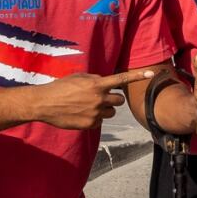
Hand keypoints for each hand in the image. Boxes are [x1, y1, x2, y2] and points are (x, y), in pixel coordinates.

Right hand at [30, 67, 153, 130]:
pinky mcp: (90, 124)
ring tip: (87, 106)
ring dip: (104, 110)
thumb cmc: (60, 87)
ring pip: (111, 112)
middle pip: (119, 101)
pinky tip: (81, 114)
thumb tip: (105, 82)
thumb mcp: (78, 77)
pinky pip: (100, 122)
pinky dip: (94, 119)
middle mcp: (99, 98)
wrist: (44, 104)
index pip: (121, 80)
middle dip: (112, 100)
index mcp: (96, 84)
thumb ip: (95, 78)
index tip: (152, 72)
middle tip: (100, 98)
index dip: (138, 76)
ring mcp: (95, 113)